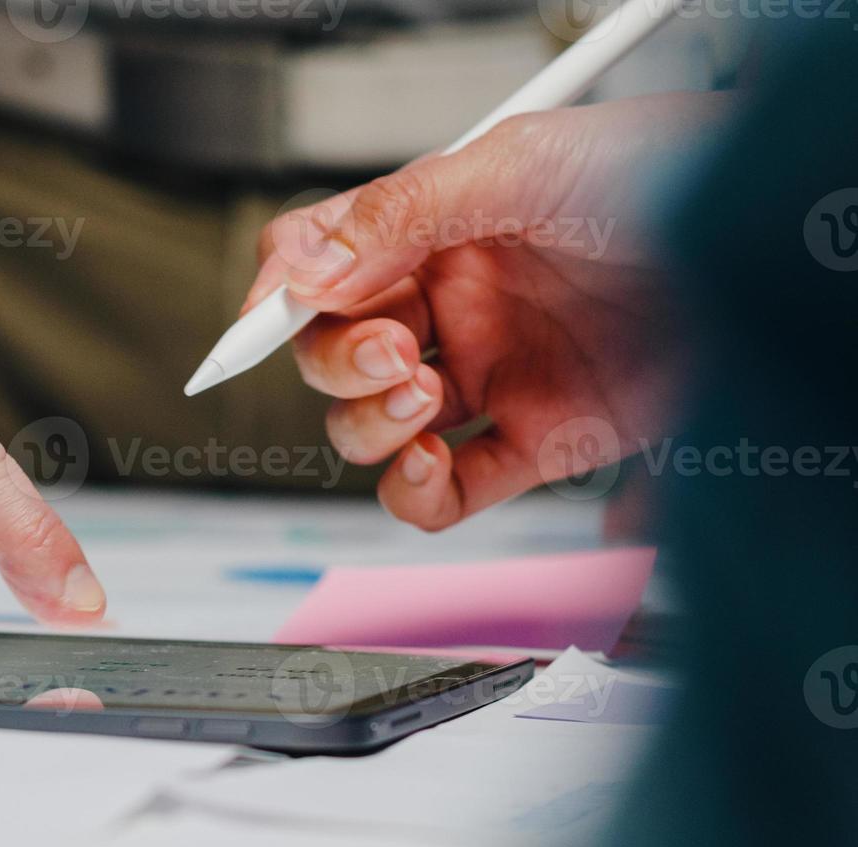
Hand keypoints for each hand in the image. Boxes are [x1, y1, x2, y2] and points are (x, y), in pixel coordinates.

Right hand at [244, 94, 722, 529]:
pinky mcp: (533, 443)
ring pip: (371, 428)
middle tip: (391, 353)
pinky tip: (431, 464)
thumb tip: (306, 268)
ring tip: (418, 396)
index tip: (266, 321)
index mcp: (433, 229)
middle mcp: (452, 304)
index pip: (318, 263)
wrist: (768, 247)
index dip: (278, 295)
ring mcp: (488, 376)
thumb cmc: (672, 176)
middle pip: (331, 355)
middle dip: (338, 362)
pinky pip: (443, 492)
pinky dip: (415, 494)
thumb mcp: (522, 165)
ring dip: (367, 424)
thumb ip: (401, 213)